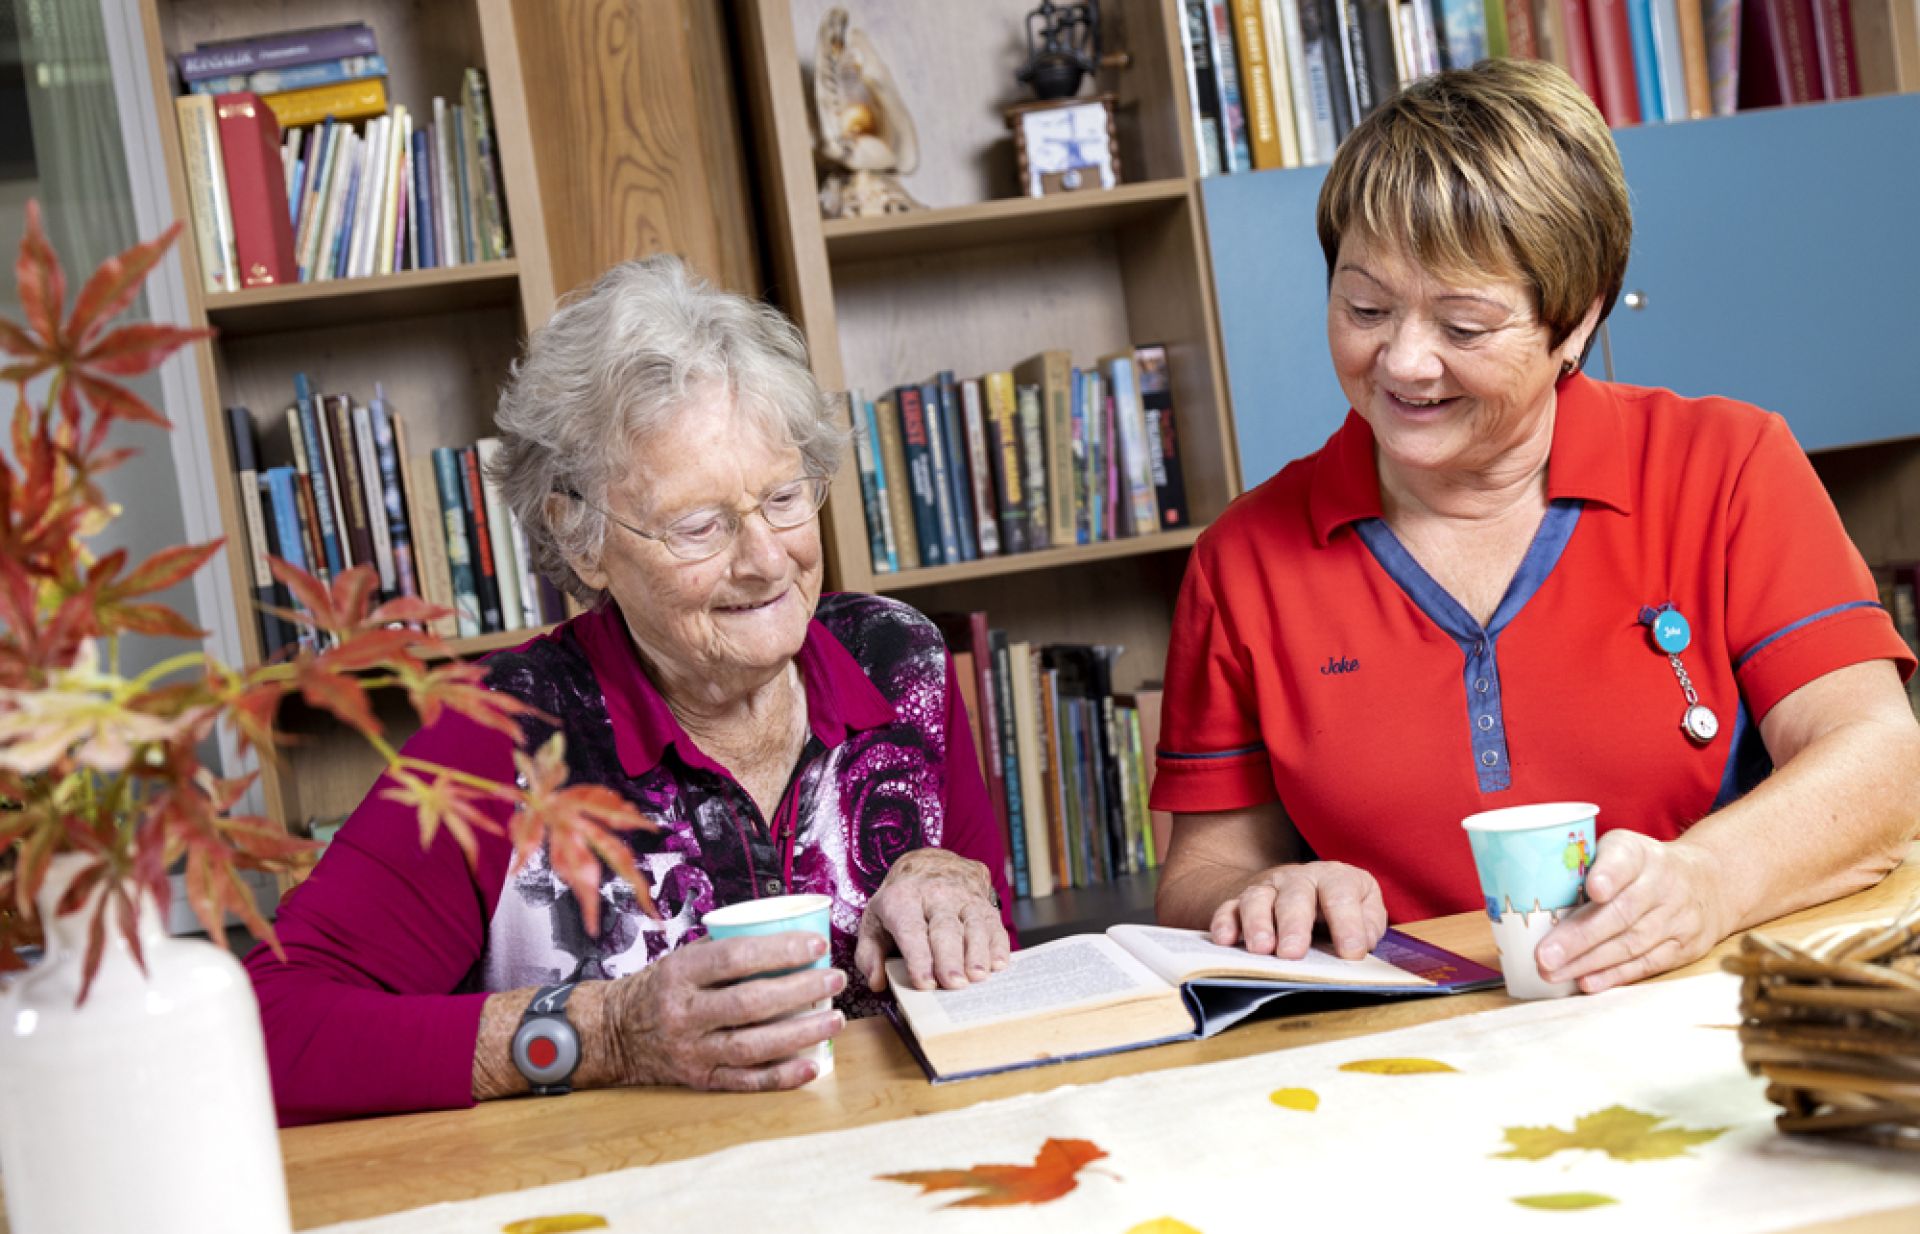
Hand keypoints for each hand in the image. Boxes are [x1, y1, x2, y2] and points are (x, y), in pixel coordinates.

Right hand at [592, 932, 843, 1090]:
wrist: (616, 1033)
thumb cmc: (662, 987)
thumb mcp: (682, 958)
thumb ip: (726, 948)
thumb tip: (787, 932)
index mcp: (680, 973)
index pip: (735, 958)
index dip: (780, 951)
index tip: (817, 946)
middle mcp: (684, 1013)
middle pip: (750, 1002)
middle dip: (801, 990)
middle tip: (835, 980)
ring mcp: (693, 1051)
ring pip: (753, 1045)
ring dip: (801, 1032)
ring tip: (835, 1018)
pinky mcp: (701, 1079)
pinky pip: (746, 1081)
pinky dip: (782, 1076)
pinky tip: (813, 1065)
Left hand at [855, 848, 1008, 991]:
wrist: (931, 863)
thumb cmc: (901, 901)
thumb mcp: (875, 920)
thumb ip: (870, 953)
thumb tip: (877, 981)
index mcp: (902, 899)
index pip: (911, 929)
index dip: (918, 957)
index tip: (924, 983)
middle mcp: (935, 895)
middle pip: (945, 928)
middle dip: (949, 958)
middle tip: (953, 984)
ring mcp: (963, 898)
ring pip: (974, 924)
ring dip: (977, 953)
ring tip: (977, 977)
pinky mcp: (984, 903)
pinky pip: (994, 924)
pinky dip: (998, 945)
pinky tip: (997, 965)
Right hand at [1208, 861, 1384, 960]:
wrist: (1303, 888)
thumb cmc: (1337, 906)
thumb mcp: (1365, 910)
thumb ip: (1369, 925)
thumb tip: (1360, 943)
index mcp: (1334, 878)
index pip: (1340, 895)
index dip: (1347, 924)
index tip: (1350, 953)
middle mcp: (1299, 879)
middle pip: (1295, 895)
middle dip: (1293, 924)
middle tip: (1292, 953)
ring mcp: (1268, 889)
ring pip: (1257, 899)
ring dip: (1257, 924)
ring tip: (1260, 950)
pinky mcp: (1242, 902)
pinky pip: (1229, 908)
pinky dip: (1225, 923)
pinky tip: (1225, 941)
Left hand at [1536, 830, 1733, 993]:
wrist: (1711, 882)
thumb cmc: (1643, 867)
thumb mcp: (1620, 849)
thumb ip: (1584, 864)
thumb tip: (1529, 889)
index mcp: (1640, 853)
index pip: (1624, 859)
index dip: (1609, 874)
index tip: (1594, 889)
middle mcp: (1663, 882)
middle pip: (1621, 913)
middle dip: (1580, 937)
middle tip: (1545, 955)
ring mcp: (1678, 916)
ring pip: (1630, 943)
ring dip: (1588, 962)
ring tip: (1553, 972)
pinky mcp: (1685, 945)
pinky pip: (1646, 963)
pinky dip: (1615, 975)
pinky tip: (1587, 982)